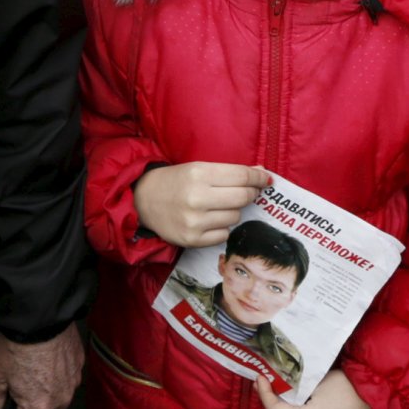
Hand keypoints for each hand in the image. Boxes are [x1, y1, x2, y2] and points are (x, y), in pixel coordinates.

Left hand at [0, 327, 82, 408]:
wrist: (41, 312)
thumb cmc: (15, 344)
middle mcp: (61, 400)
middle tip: (21, 399)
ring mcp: (74, 381)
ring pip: (62, 402)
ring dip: (50, 397)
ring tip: (35, 375)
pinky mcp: (80, 363)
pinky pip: (70, 379)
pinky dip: (60, 377)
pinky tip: (47, 360)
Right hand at [133, 161, 269, 247]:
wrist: (143, 200)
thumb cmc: (175, 181)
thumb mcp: (198, 168)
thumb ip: (229, 172)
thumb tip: (260, 173)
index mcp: (199, 174)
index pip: (241, 176)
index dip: (258, 177)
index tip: (266, 179)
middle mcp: (197, 198)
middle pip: (243, 197)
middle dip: (250, 193)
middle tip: (249, 191)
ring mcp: (195, 221)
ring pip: (235, 217)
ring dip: (233, 211)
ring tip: (218, 205)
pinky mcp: (192, 240)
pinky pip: (223, 235)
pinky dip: (222, 227)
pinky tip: (210, 220)